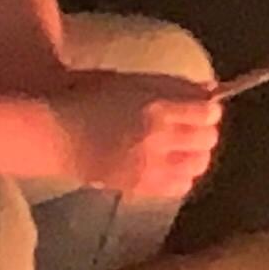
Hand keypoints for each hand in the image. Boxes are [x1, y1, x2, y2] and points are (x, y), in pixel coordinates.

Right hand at [54, 71, 223, 200]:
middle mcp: (156, 138)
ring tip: (183, 147)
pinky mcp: (140, 186)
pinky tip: (171, 166)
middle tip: (194, 127)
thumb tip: (211, 90)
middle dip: (205, 131)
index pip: (206, 112)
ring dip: (197, 154)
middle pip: (207, 139)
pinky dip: (183, 176)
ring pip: (199, 164)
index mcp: (154, 108)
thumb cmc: (91, 100)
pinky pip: (181, 186)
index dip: (211, 110)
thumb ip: (173, 86)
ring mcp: (149, 166)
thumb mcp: (132, 82)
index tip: (204, 108)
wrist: (56, 135)